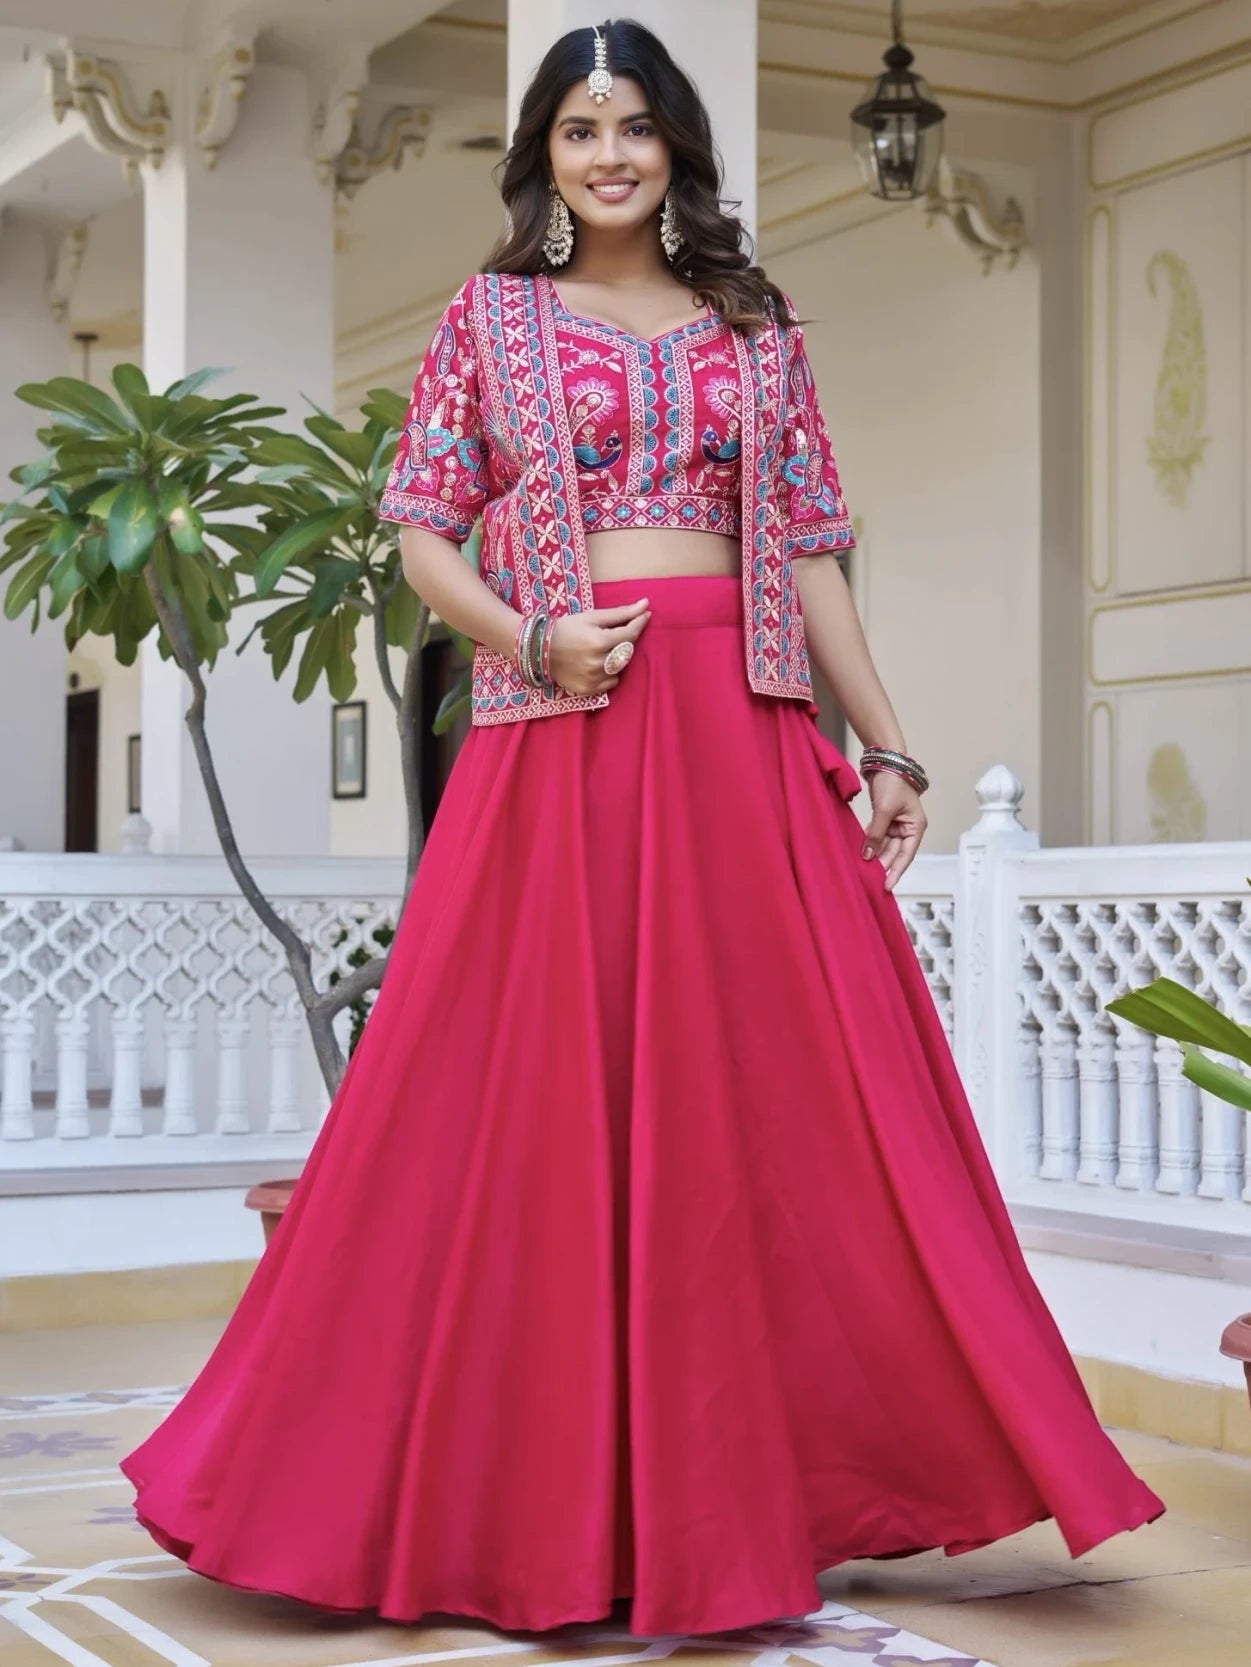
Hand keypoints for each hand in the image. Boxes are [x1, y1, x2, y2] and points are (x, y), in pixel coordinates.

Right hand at [548, 597, 650, 694]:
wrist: (539, 648)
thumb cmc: (566, 628)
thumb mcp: (592, 616)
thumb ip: (620, 613)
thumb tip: (645, 605)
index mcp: (599, 641)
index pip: (630, 633)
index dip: (640, 623)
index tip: (645, 615)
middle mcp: (598, 662)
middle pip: (627, 651)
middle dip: (624, 641)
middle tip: (612, 633)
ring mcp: (593, 678)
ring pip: (620, 667)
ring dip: (617, 657)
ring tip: (601, 649)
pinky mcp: (588, 690)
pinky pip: (611, 682)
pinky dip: (610, 673)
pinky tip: (597, 664)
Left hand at [861, 770, 926, 890]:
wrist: (885, 762)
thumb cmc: (892, 783)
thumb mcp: (884, 810)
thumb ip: (876, 834)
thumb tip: (868, 856)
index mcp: (916, 827)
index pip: (906, 855)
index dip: (896, 871)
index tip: (887, 886)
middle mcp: (908, 828)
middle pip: (895, 852)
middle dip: (883, 865)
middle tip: (870, 881)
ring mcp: (896, 824)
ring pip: (885, 846)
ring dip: (875, 856)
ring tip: (864, 871)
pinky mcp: (885, 819)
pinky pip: (878, 837)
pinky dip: (870, 844)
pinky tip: (862, 855)